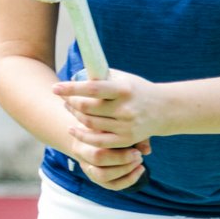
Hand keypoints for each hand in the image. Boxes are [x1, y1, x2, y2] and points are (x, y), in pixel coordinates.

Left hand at [53, 69, 159, 190]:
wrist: (165, 109)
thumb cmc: (136, 90)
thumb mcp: (122, 78)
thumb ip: (100, 77)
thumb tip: (74, 77)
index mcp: (123, 89)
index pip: (92, 89)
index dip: (71, 89)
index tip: (55, 88)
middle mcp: (125, 108)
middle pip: (86, 108)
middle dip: (70, 102)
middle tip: (62, 97)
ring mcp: (126, 126)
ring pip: (89, 123)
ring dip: (74, 116)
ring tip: (68, 108)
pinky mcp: (126, 139)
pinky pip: (98, 141)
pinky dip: (83, 136)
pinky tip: (73, 129)